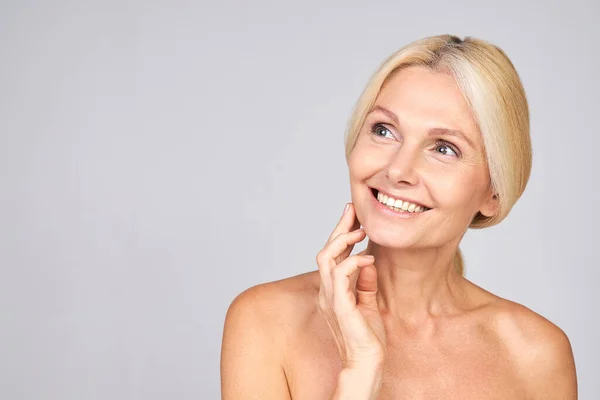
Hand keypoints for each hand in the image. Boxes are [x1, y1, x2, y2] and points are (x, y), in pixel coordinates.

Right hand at [316, 203, 386, 369]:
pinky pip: (340, 274)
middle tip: (354, 210)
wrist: (366, 363)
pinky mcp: (340, 305)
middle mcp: (326, 291)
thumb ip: (365, 282)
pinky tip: (369, 258)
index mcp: (331, 290)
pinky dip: (354, 261)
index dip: (340, 234)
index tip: (354, 217)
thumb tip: (367, 260)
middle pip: (325, 250)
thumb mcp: (368, 302)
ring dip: (344, 240)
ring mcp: (330, 297)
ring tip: (361, 231)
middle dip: (340, 227)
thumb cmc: (367, 337)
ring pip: (327, 257)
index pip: (331, 255)